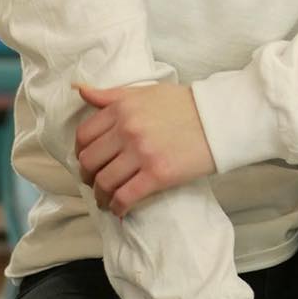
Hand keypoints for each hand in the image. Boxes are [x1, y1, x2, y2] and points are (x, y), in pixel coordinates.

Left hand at [74, 82, 215, 216]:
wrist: (218, 119)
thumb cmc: (183, 104)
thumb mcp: (145, 92)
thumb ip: (111, 95)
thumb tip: (79, 89)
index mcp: (122, 107)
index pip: (84, 135)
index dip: (81, 152)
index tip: (88, 160)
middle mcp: (127, 128)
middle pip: (89, 161)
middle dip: (88, 177)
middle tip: (96, 182)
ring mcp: (141, 152)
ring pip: (104, 182)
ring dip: (101, 196)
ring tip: (107, 199)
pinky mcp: (157, 174)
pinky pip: (125, 197)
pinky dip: (118, 207)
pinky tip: (121, 209)